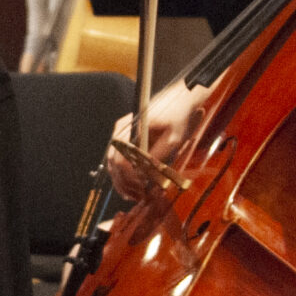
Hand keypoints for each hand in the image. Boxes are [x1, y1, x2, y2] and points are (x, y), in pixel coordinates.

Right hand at [103, 81, 205, 201]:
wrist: (182, 98)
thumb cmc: (179, 115)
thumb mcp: (173, 139)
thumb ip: (157, 158)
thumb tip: (145, 177)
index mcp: (130, 128)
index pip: (121, 160)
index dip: (130, 178)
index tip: (142, 189)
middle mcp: (121, 129)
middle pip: (113, 162)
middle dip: (123, 183)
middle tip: (137, 197)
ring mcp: (122, 131)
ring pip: (113, 162)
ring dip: (121, 180)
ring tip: (134, 194)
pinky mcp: (126, 135)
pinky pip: (119, 157)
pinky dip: (124, 172)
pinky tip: (133, 184)